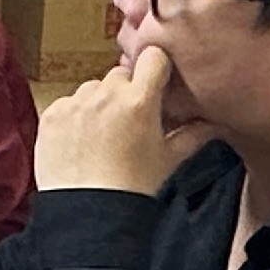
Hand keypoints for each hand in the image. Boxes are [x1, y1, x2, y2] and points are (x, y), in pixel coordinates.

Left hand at [35, 46, 213, 195]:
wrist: (88, 212)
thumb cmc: (133, 187)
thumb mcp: (169, 159)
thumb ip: (195, 134)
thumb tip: (217, 122)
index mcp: (139, 101)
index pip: (153, 56)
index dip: (156, 68)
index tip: (156, 84)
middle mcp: (106, 95)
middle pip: (120, 75)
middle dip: (126, 92)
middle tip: (129, 120)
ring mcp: (76, 103)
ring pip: (93, 88)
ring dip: (99, 103)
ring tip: (103, 135)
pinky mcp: (53, 114)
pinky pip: (67, 103)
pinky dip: (74, 117)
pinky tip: (81, 142)